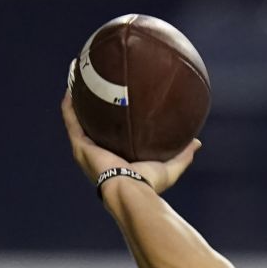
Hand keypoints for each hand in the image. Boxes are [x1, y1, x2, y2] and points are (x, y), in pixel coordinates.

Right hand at [60, 89, 200, 194]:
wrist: (131, 189)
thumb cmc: (148, 184)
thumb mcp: (170, 167)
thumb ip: (182, 154)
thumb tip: (197, 142)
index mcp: (115, 158)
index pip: (111, 137)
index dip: (112, 121)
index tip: (116, 103)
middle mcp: (98, 153)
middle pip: (91, 125)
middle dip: (92, 107)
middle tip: (95, 85)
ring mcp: (86, 149)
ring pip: (77, 119)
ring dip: (77, 99)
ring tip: (78, 78)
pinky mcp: (80, 145)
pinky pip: (71, 119)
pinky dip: (70, 103)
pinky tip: (72, 85)